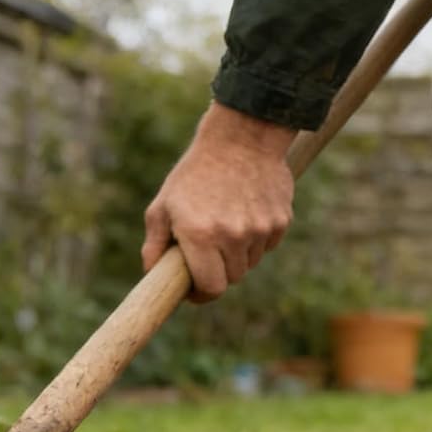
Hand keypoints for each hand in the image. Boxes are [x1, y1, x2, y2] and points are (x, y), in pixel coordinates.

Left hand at [142, 102, 296, 302]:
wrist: (242, 138)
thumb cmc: (196, 172)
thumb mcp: (164, 204)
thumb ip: (155, 243)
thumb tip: (151, 273)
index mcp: (200, 235)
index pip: (211, 288)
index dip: (202, 294)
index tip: (196, 290)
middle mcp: (233, 236)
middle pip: (232, 278)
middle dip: (219, 271)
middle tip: (209, 252)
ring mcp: (260, 229)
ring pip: (251, 262)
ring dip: (239, 254)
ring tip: (228, 224)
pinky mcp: (281, 221)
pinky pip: (267, 244)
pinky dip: (257, 238)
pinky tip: (246, 211)